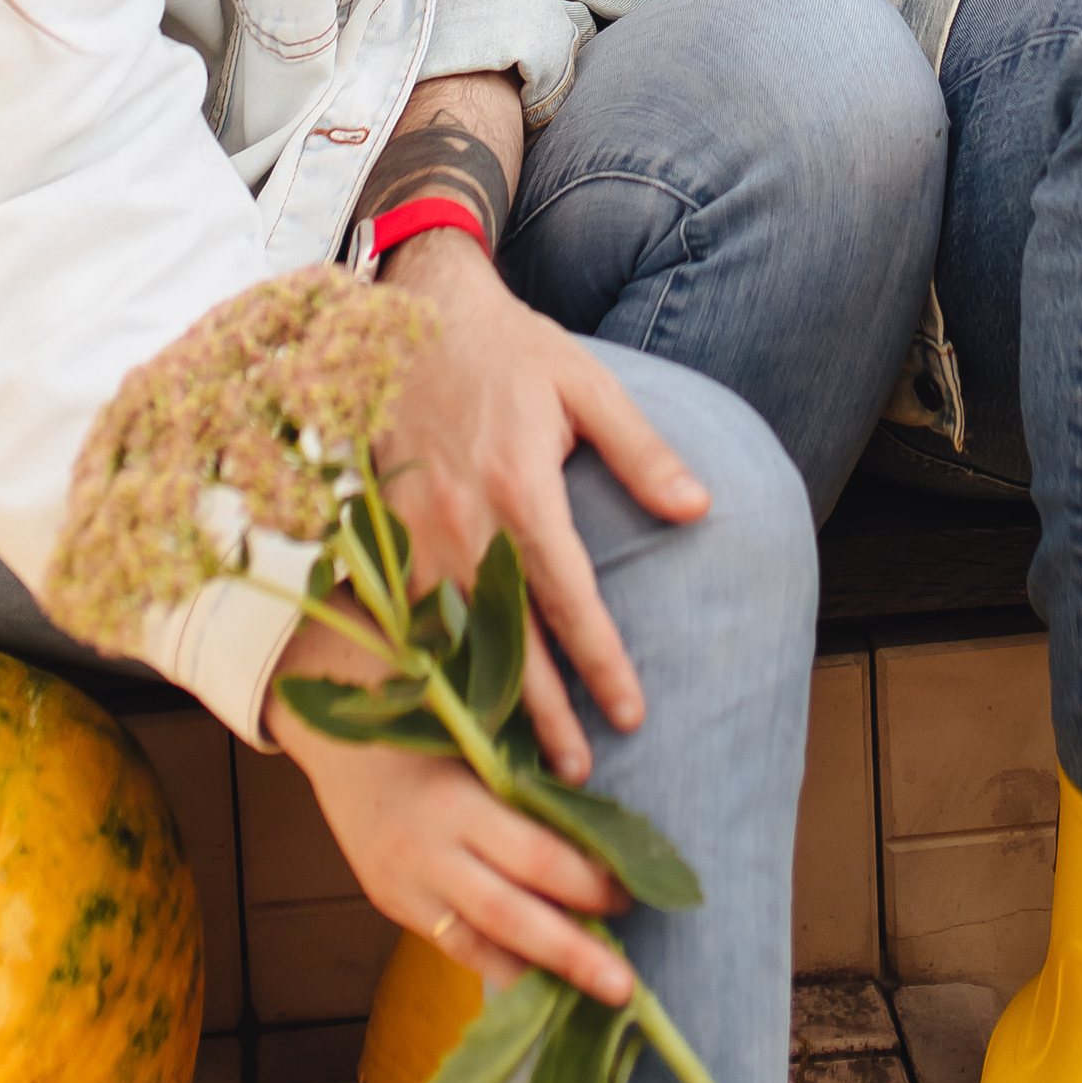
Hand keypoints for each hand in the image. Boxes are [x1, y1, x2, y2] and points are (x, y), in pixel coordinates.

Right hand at [269, 628, 634, 1002]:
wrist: (335, 730)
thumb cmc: (425, 719)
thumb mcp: (479, 738)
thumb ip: (527, 788)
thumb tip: (601, 838)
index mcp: (457, 800)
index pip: (537, 856)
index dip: (589, 883)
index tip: (633, 894)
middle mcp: (427, 851)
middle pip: (512, 915)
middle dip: (572, 954)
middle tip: (626, 985)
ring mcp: (403, 885)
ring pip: (477, 945)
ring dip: (537, 973)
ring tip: (587, 994)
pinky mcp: (389, 902)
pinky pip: (450, 946)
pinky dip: (495, 966)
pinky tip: (535, 983)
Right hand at [376, 230, 707, 781]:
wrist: (412, 310)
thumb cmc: (510, 350)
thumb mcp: (588, 386)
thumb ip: (642, 451)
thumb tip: (698, 509)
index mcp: (520, 487)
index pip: (568, 598)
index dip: (600, 664)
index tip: (631, 715)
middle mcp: (461, 520)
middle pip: (504, 639)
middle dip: (540, 715)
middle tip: (574, 773)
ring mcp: (413, 530)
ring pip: (448, 638)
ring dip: (481, 701)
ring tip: (514, 758)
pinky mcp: (383, 530)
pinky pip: (406, 614)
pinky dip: (429, 665)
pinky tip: (451, 701)